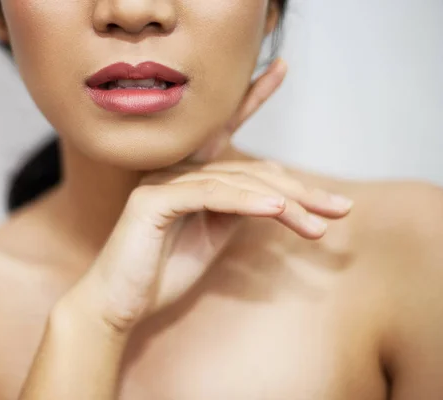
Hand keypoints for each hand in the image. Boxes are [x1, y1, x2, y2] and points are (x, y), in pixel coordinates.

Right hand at [63, 59, 352, 332]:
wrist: (119, 303)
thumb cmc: (161, 272)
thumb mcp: (210, 237)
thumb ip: (234, 210)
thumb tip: (272, 196)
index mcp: (187, 175)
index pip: (224, 130)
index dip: (252, 97)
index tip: (281, 68)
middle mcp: (174, 169)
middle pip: (247, 167)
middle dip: (298, 188)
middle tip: (339, 208)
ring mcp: (161, 181)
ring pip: (235, 181)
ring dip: (283, 203)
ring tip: (319, 224)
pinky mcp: (153, 201)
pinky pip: (210, 195)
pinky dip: (247, 202)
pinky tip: (278, 210)